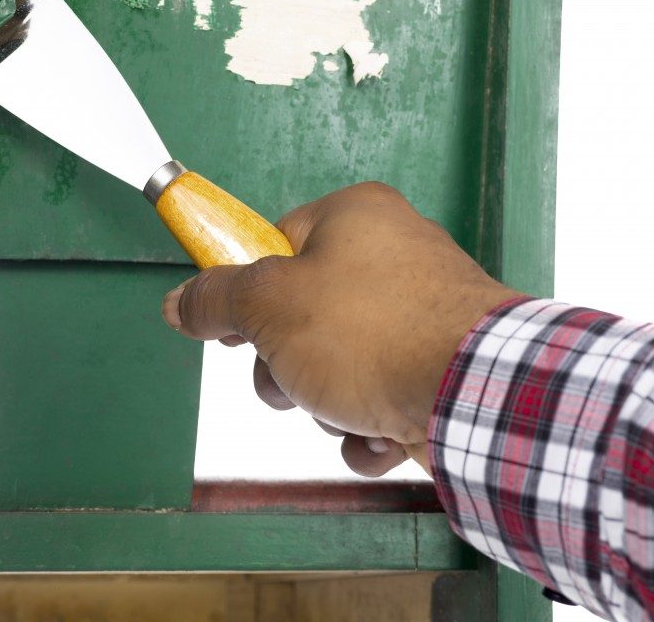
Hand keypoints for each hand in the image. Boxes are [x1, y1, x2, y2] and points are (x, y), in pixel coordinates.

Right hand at [162, 182, 517, 476]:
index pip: (276, 245)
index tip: (236, 331)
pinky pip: (380, 396)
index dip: (247, 292)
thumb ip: (216, 299)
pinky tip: (379, 433)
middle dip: (287, 366)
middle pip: (303, 314)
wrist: (474, 393)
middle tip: (291, 378)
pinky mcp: (441, 367)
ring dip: (325, 403)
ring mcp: (421, 315)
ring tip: (346, 409)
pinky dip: (368, 426)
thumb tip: (179, 301)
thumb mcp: (268, 306)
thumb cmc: (374, 331)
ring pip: (338, 364)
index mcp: (355, 219)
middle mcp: (393, 256)